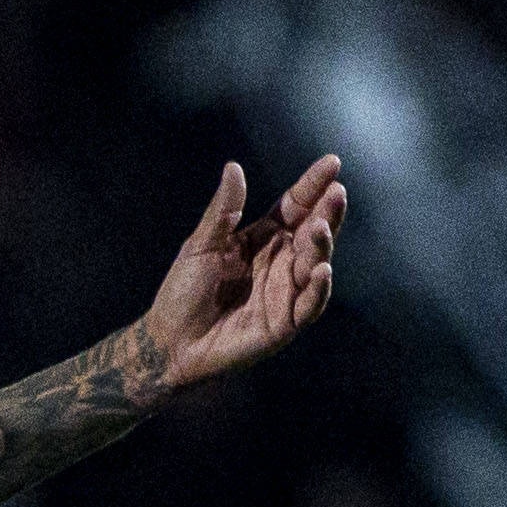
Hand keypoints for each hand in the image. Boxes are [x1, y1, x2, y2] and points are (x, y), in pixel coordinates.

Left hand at [134, 155, 343, 398]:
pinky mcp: (284, 324)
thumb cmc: (183, 292)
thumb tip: (233, 167)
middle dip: (327, 213)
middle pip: (312, 232)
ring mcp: (285, 292)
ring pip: (315, 265)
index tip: (331, 163)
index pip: (295, 207)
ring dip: (322, 247)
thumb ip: (223, 212)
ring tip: (320, 229)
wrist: (169, 343)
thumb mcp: (201, 245)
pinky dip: (318, 289)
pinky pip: (309, 305)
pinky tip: (322, 270)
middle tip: (337, 194)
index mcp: (264, 238)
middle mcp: (281, 262)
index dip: (312, 186)